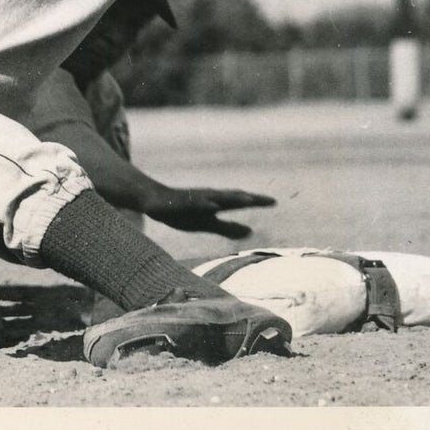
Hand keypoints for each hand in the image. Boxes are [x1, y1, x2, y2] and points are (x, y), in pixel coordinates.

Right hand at [142, 186, 275, 238]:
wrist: (154, 201)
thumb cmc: (183, 212)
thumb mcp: (208, 223)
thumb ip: (228, 228)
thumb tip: (251, 232)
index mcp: (216, 203)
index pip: (240, 202)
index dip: (257, 202)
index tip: (275, 202)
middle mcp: (208, 197)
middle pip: (233, 197)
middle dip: (249, 198)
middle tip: (267, 200)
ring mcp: (195, 199)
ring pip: (216, 198)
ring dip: (231, 198)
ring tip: (247, 199)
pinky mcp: (181, 202)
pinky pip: (194, 203)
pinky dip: (204, 204)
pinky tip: (212, 205)